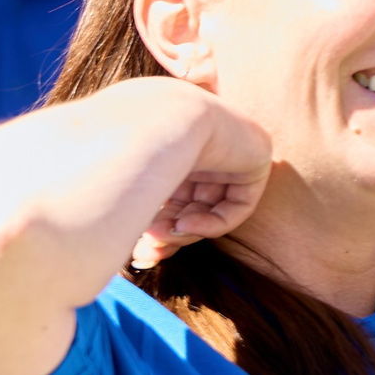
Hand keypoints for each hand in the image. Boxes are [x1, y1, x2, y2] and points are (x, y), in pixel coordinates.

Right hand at [129, 86, 272, 269]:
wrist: (151, 120)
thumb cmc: (121, 145)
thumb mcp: (123, 180)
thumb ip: (127, 202)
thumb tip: (120, 240)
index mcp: (169, 140)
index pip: (168, 189)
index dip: (153, 220)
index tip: (134, 247)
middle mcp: (200, 145)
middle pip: (189, 204)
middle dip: (166, 232)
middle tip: (143, 254)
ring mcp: (229, 151)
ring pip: (210, 209)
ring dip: (183, 232)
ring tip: (155, 240)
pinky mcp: (254, 159)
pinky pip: (239, 207)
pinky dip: (212, 224)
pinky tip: (184, 227)